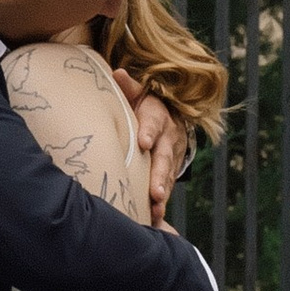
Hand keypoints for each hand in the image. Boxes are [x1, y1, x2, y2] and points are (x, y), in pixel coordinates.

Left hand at [130, 91, 189, 225]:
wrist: (172, 116)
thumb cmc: (145, 105)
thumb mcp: (139, 94)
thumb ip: (128, 87)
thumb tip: (117, 73)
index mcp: (157, 115)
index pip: (153, 122)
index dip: (149, 132)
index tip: (144, 143)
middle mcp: (168, 136)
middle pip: (164, 156)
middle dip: (160, 175)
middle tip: (155, 192)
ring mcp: (172, 155)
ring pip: (168, 174)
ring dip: (163, 192)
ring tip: (156, 208)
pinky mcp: (172, 169)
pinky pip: (168, 185)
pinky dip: (162, 201)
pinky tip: (156, 217)